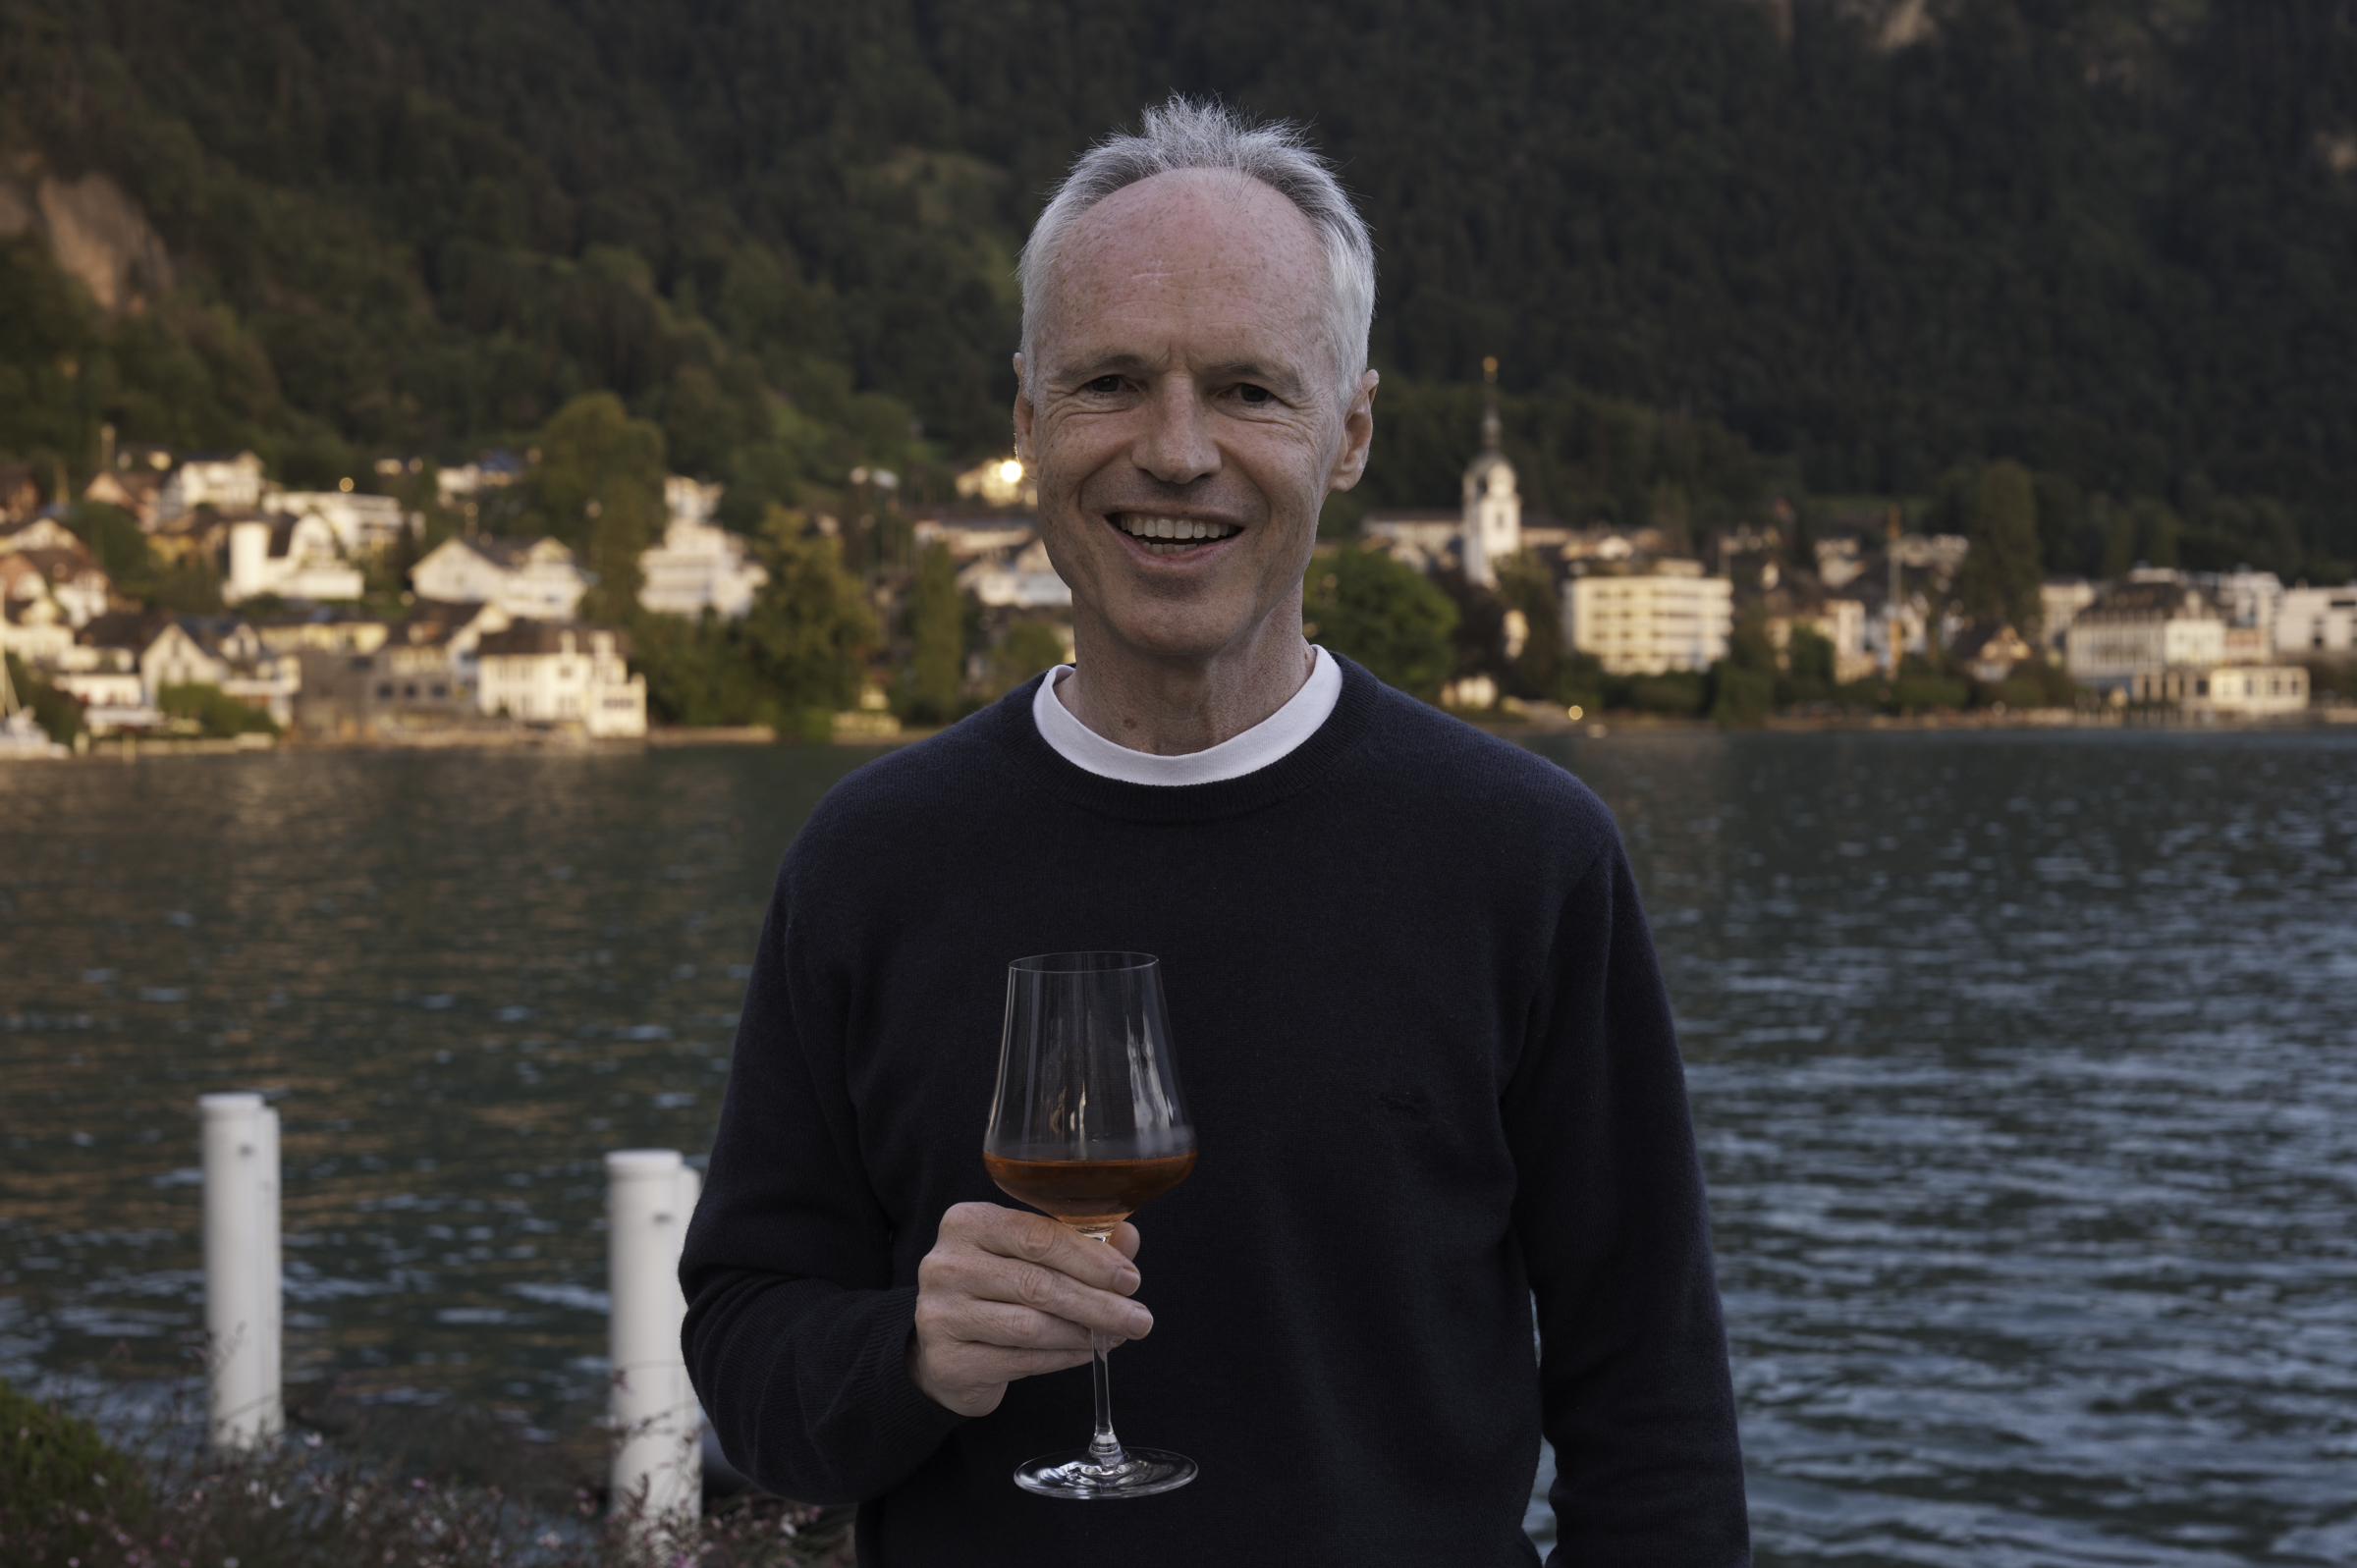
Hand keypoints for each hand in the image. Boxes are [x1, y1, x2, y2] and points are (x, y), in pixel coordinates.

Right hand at [906, 1203, 1148, 1416]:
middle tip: (1139, 1318)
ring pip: (1031, 1325)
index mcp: (966, 1223)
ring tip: (1116, 1336)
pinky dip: (1063, 1358)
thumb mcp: (1030, 1257)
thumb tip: (1129, 1236)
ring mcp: (941, 1315)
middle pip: (1038, 1284)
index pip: (1038, 1236)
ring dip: (1084, 1333)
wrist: (942, 1347)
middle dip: (1098, 1303)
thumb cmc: (993, 1290)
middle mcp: (946, 1265)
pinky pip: (1022, 1360)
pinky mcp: (948, 1361)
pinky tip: (1085, 1353)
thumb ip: (1079, 1244)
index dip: (1091, 1259)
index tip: (1130, 1279)